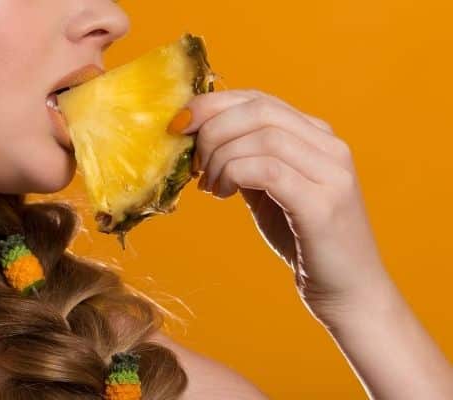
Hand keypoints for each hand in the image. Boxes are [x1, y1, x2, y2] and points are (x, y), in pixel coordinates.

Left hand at [167, 89, 389, 324]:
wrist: (349, 291)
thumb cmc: (303, 240)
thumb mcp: (269, 191)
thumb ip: (245, 160)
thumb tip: (199, 139)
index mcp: (317, 136)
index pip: (259, 99)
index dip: (213, 105)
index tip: (180, 125)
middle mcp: (330, 146)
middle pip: (258, 110)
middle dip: (211, 129)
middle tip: (194, 164)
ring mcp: (331, 173)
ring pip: (261, 137)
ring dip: (220, 158)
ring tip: (210, 186)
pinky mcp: (322, 204)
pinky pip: (267, 170)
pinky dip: (234, 175)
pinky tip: (223, 194)